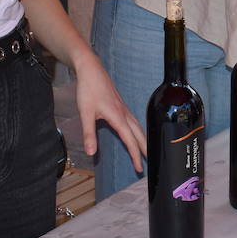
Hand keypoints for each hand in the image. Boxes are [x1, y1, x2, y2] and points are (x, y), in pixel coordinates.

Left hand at [72, 50, 146, 172]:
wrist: (91, 70)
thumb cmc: (88, 89)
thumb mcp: (85, 113)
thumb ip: (89, 134)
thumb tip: (91, 152)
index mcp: (118, 116)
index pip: (130, 140)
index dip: (135, 155)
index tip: (139, 167)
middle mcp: (124, 113)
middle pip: (139, 134)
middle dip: (145, 149)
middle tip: (151, 162)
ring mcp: (123, 109)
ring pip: (138, 127)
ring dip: (143, 139)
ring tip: (146, 150)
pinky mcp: (120, 105)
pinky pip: (133, 121)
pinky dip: (137, 130)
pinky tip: (134, 133)